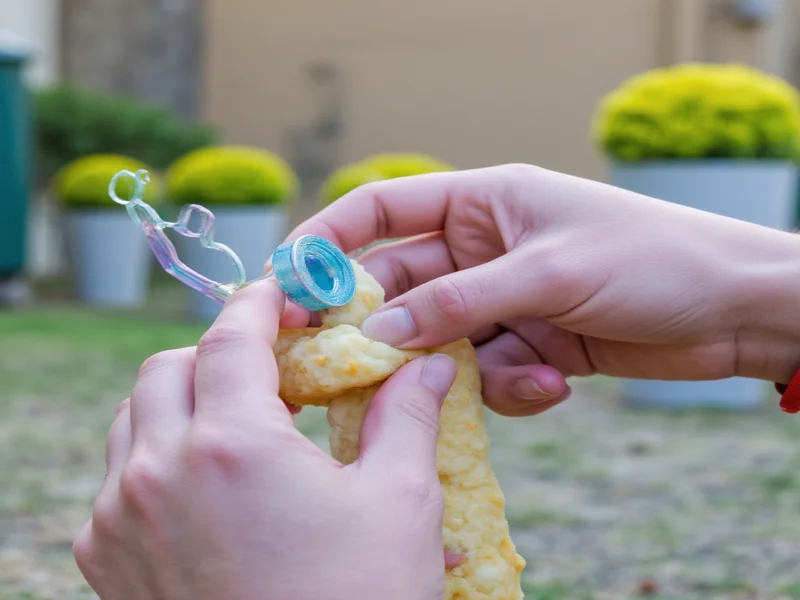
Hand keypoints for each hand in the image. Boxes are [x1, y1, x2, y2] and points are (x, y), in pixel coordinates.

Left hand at [73, 280, 457, 599]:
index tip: (284, 292)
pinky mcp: (109, 562)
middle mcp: (159, 474)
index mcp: (233, 447)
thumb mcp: (400, 505)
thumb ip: (406, 418)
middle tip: (269, 367)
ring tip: (239, 423)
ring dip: (182, 403)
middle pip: (168, 369)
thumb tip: (428, 368)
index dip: (260, 302)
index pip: (231, 336)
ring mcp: (122, 520)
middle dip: (218, 353)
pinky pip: (119, 480)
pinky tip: (209, 487)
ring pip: (134, 420)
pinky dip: (157, 458)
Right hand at [287, 163, 799, 416]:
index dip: (329, 239)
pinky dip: (512, 387)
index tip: (288, 277)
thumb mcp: (548, 273)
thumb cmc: (650, 261)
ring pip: (441, 343)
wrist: (733, 310)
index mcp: (483, 202)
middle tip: (359, 365)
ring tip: (518, 370)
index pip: (382, 209)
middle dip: (387, 327)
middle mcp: (483, 250)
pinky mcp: (529, 344)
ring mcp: (503, 300)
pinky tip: (556, 383)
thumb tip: (382, 334)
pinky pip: (487, 374)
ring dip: (463, 369)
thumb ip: (461, 303)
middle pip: (402, 288)